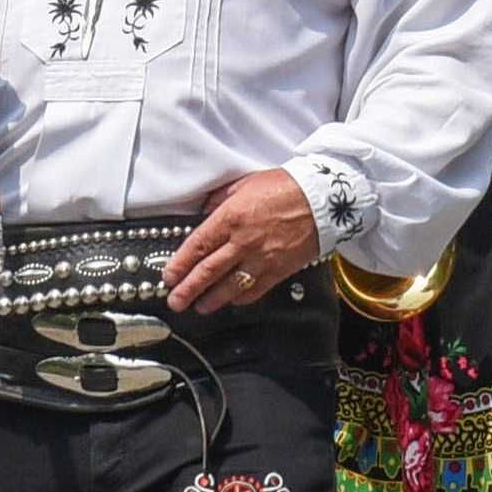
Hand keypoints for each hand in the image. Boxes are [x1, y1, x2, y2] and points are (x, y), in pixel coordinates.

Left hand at [165, 169, 319, 312]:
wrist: (323, 199)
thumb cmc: (285, 187)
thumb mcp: (243, 184)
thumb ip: (219, 201)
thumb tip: (203, 214)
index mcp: (231, 217)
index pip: (197, 246)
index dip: (179, 265)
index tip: (168, 276)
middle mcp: (243, 242)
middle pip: (208, 272)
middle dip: (188, 290)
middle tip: (175, 301)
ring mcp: (261, 259)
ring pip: (229, 287)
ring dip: (210, 300)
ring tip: (198, 307)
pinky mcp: (278, 270)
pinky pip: (254, 291)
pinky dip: (239, 298)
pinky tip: (230, 301)